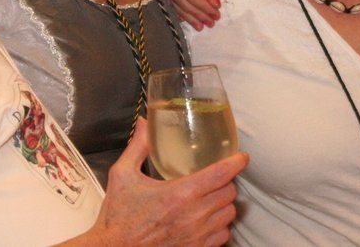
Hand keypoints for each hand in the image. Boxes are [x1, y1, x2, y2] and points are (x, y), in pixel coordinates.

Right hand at [85, 118, 245, 245]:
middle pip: (229, 192)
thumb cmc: (118, 217)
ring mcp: (197, 235)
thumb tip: (144, 123)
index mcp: (179, 194)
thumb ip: (138, 147)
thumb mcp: (122, 176)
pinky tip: (207, 219)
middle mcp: (193, 215)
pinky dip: (220, 225)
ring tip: (212, 197)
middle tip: (216, 177)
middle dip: (226, 181)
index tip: (241, 157)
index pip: (220, 174)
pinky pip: (223, 235)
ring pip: (229, 214)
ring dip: (224, 203)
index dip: (236, 162)